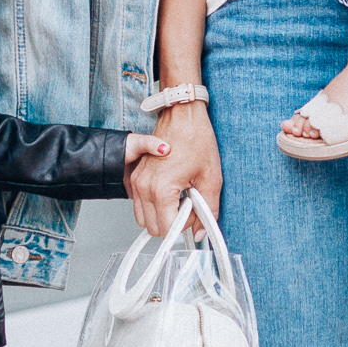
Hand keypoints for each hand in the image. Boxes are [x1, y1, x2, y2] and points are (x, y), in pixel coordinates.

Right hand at [130, 101, 221, 236]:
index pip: (168, 229)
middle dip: (173, 222)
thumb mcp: (211, 178)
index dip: (185, 225)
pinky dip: (155, 204)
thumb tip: (203, 231)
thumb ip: (208, 210)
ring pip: (144, 218)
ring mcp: (137, 182)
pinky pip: (141, 204)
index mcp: (160, 189)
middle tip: (189, 205)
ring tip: (180, 197)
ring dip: (162, 215)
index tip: (195, 213)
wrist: (182, 115)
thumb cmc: (196, 139)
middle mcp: (143, 187)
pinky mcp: (136, 177)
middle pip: (153, 228)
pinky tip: (171, 191)